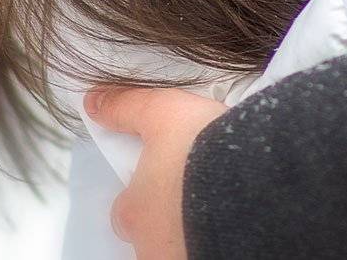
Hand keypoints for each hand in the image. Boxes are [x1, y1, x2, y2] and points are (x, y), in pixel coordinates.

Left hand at [84, 85, 227, 258]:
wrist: (254, 185)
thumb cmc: (203, 149)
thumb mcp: (164, 111)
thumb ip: (127, 107)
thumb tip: (93, 101)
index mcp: (134, 213)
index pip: (126, 210)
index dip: (146, 190)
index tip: (170, 174)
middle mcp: (150, 247)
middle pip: (151, 233)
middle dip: (168, 215)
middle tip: (197, 188)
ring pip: (177, 245)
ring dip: (190, 229)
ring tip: (220, 200)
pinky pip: (204, 248)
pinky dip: (212, 237)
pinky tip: (231, 218)